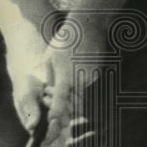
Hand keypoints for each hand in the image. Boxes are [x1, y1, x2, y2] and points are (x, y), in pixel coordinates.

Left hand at [42, 18, 106, 134]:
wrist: (88, 26)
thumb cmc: (65, 40)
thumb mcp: (50, 58)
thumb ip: (51, 78)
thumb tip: (50, 92)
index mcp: (66, 76)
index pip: (60, 101)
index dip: (55, 113)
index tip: (51, 121)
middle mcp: (81, 80)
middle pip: (72, 103)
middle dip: (64, 106)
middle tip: (52, 99)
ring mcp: (91, 78)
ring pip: (79, 95)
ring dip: (71, 95)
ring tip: (63, 78)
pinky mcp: (96, 75)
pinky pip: (85, 85)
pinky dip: (78, 85)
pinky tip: (74, 69)